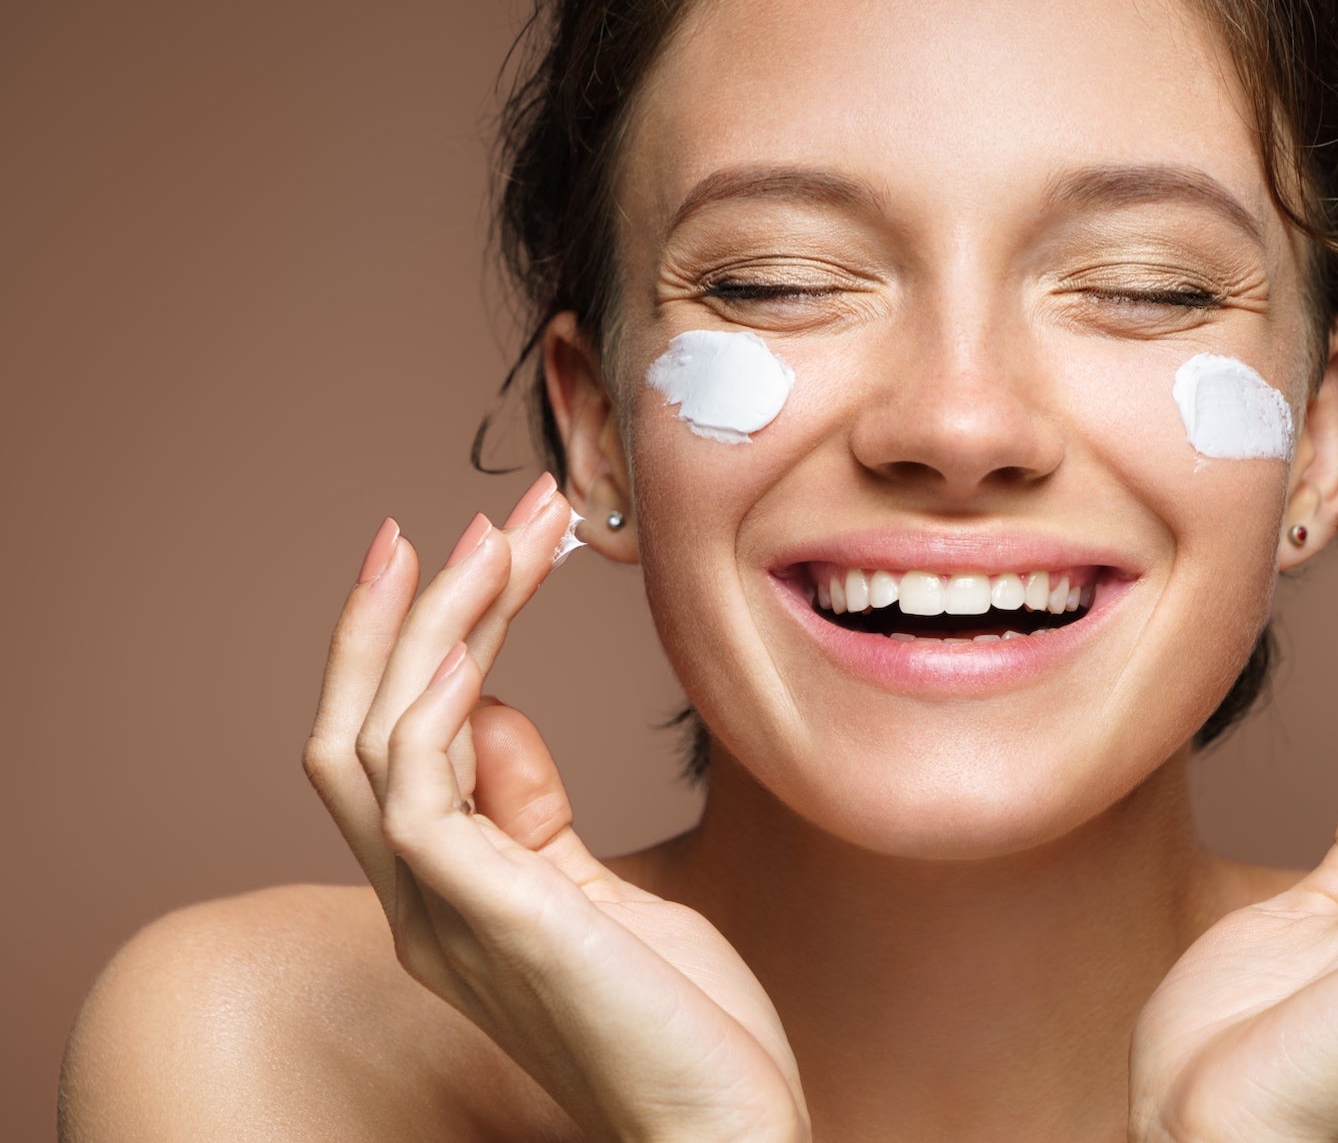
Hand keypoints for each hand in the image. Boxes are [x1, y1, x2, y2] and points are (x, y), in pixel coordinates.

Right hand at [302, 474, 808, 1142]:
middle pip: (354, 730)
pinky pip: (415, 794)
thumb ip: (532, 812)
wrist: (720, 1132)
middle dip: (397, 616)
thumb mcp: (601, 893)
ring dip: (433, 625)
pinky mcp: (482, 918)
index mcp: (447, 892)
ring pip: (375, 740)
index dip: (419, 643)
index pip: (396, 744)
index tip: (476, 552)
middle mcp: (420, 901)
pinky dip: (429, 706)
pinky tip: (471, 645)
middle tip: (459, 519)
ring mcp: (439, 913)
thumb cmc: (681, 1023)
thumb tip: (492, 711)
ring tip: (497, 537)